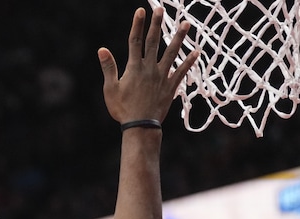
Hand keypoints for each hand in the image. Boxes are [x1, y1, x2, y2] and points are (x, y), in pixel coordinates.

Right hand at [98, 7, 198, 124]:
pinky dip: (189, 61)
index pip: (135, 41)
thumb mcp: (110, 89)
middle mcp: (150, 68)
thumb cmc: (122, 108)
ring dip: (179, 37)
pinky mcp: (171, 86)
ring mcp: (162, 76)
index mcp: (134, 68)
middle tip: (161, 9)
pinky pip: (182, 71)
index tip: (141, 11)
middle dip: (157, 24)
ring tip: (186, 23)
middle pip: (154, 42)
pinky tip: (197, 52)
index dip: (137, 25)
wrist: (141, 126)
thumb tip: (102, 50)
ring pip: (172, 53)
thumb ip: (109, 68)